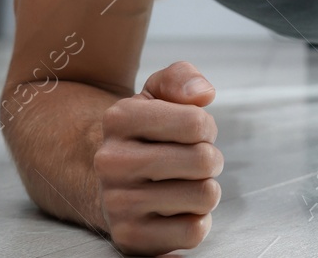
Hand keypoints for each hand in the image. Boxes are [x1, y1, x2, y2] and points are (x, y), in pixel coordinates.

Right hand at [94, 61, 223, 254]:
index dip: (206, 127)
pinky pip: (194, 232)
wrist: (108, 181)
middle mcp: (111, 161)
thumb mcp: (156, 93)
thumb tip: (203, 93)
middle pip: (204, 161)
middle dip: (210, 159)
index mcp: (119, 118)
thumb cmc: (145, 134)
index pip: (198, 123)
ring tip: (183, 184)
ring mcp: (117, 203)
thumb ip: (182, 78)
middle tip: (192, 161)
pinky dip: (196, 220)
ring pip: (205, 196)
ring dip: (205, 190)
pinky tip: (176, 210)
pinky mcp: (130, 239)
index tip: (192, 132)